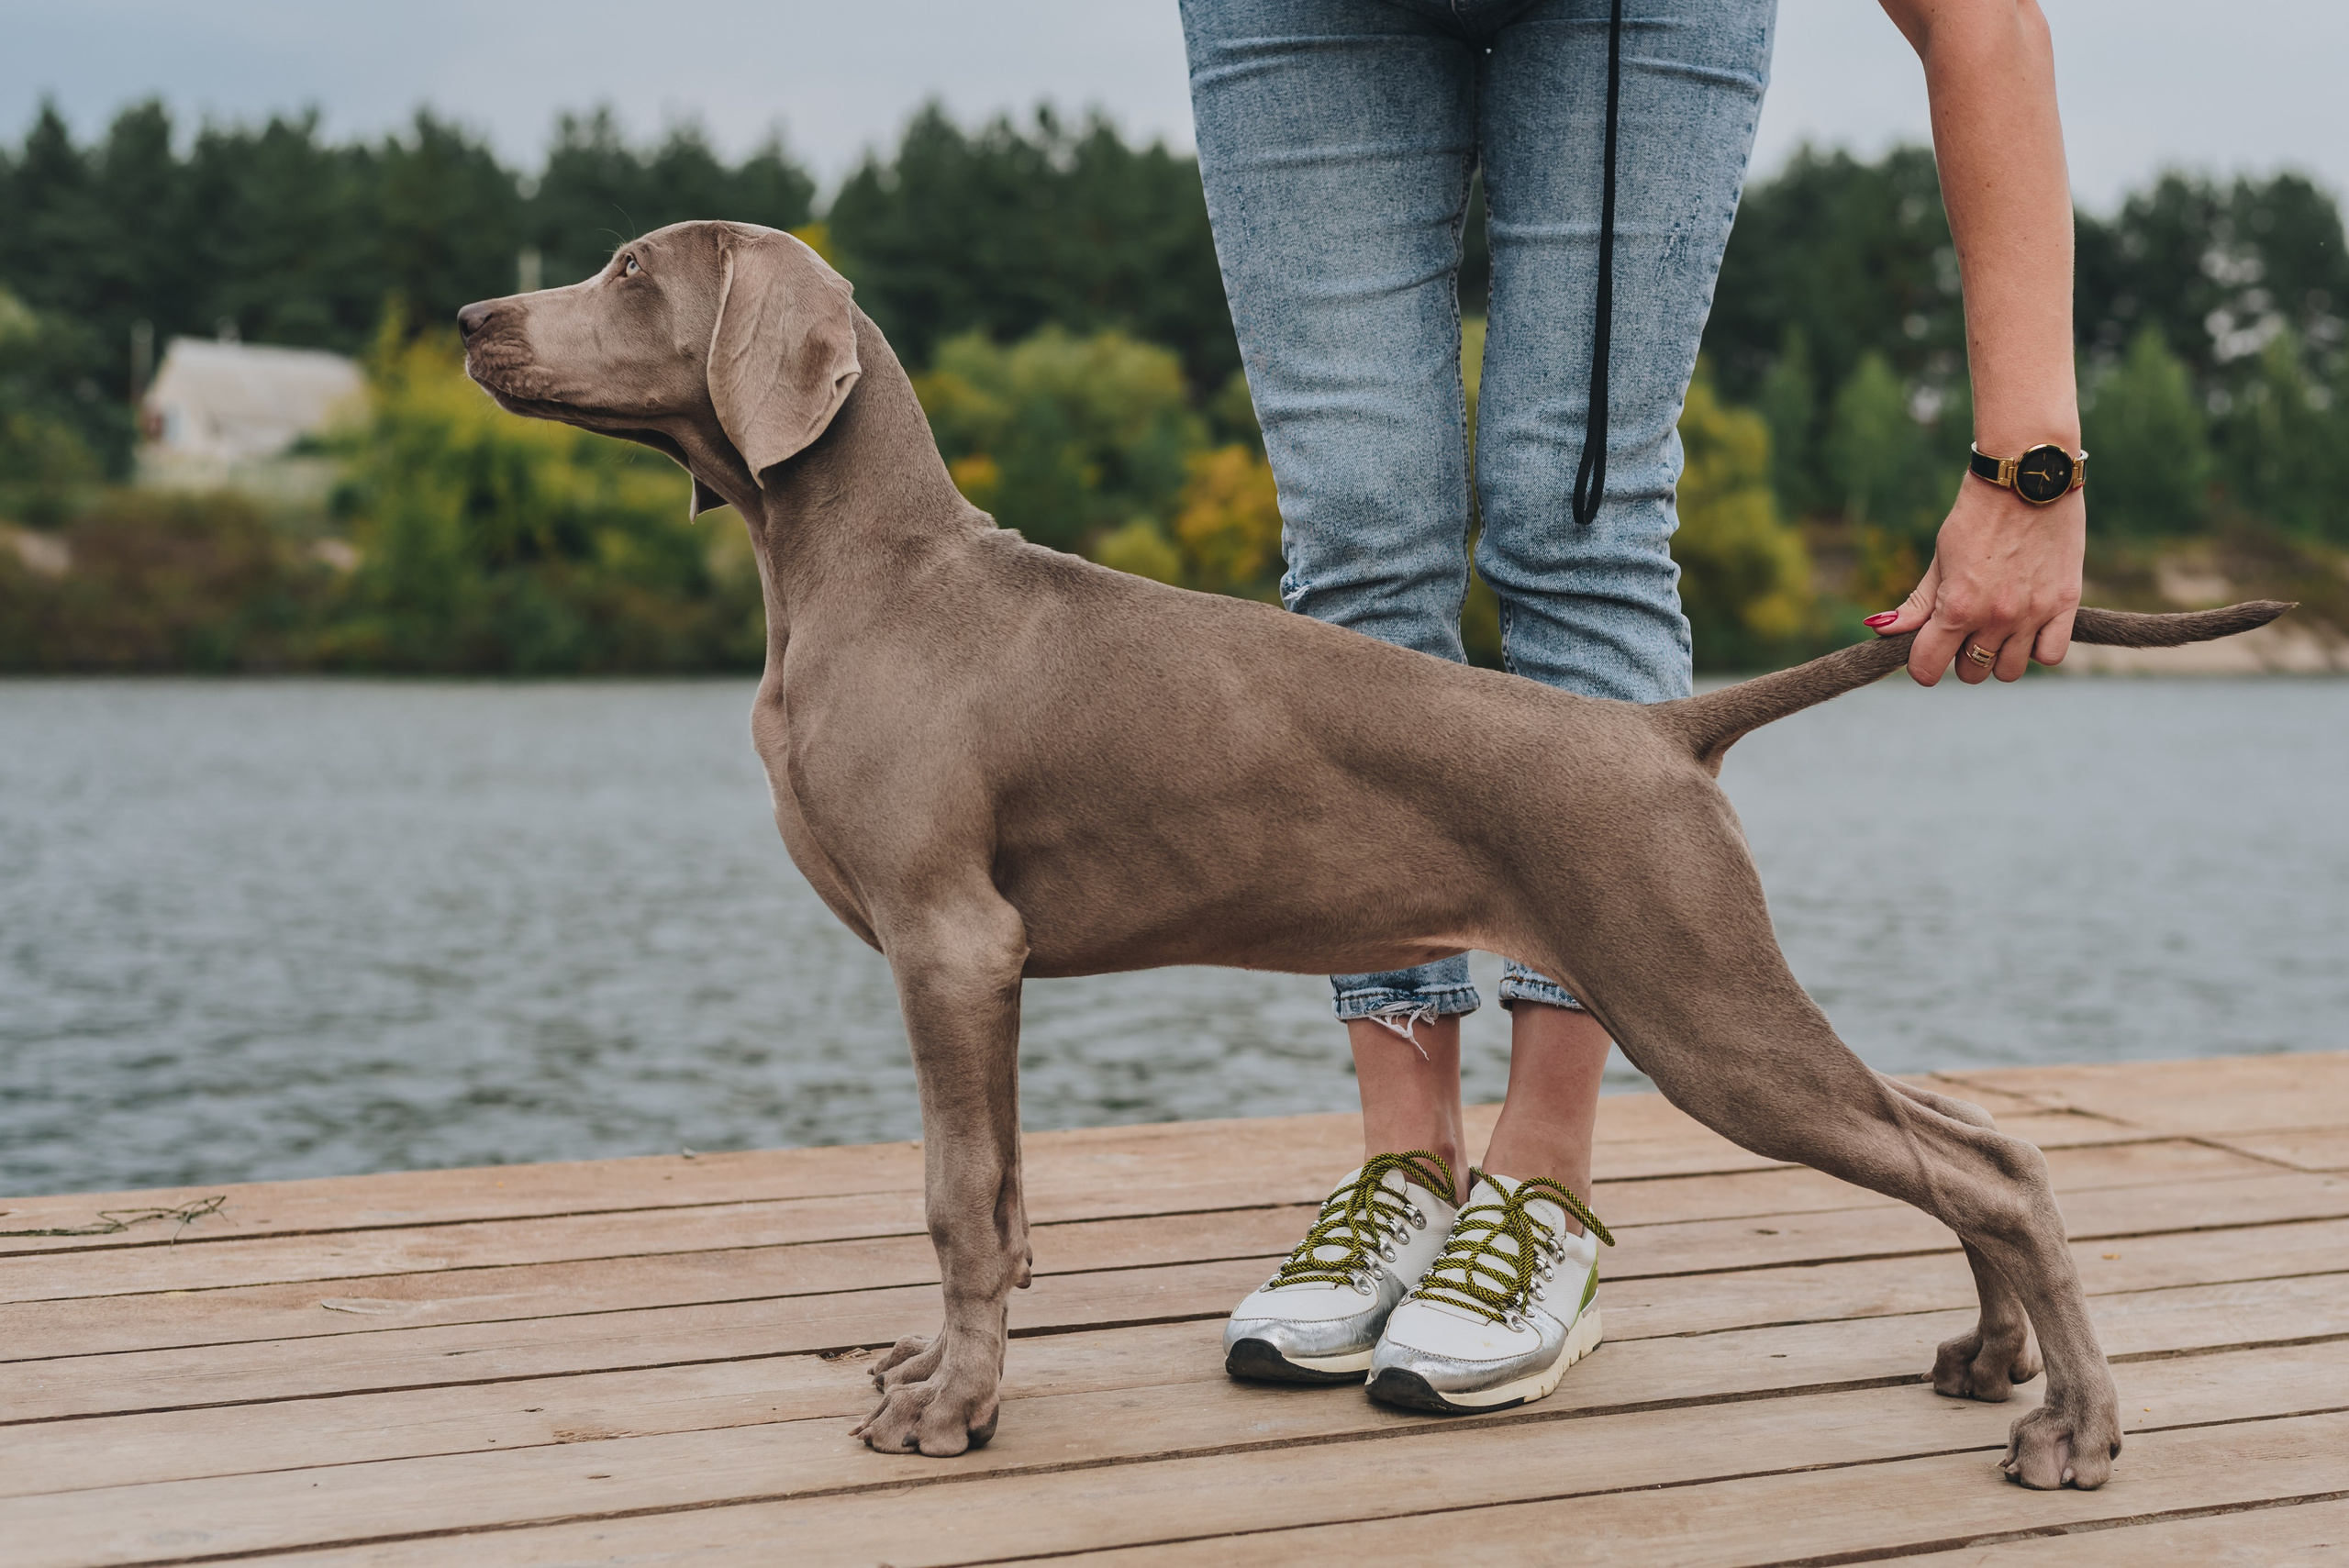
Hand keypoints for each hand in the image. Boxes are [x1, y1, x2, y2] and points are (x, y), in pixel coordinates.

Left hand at [1865, 477, 2084, 685]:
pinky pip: (2051, 655)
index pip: (1928, 668)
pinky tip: (2029, 627)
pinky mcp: (2065, 604)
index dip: (1922, 663)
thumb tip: (1881, 631)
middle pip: (1971, 673)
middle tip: (1966, 629)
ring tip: (1998, 627)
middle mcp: (1996, 617)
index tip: (1928, 649)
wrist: (2027, 479)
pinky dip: (2038, 648)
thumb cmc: (1976, 517)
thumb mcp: (1939, 559)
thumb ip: (1916, 604)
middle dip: (1962, 657)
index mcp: (1958, 608)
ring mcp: (2033, 613)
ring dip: (1999, 656)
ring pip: (2009, 671)